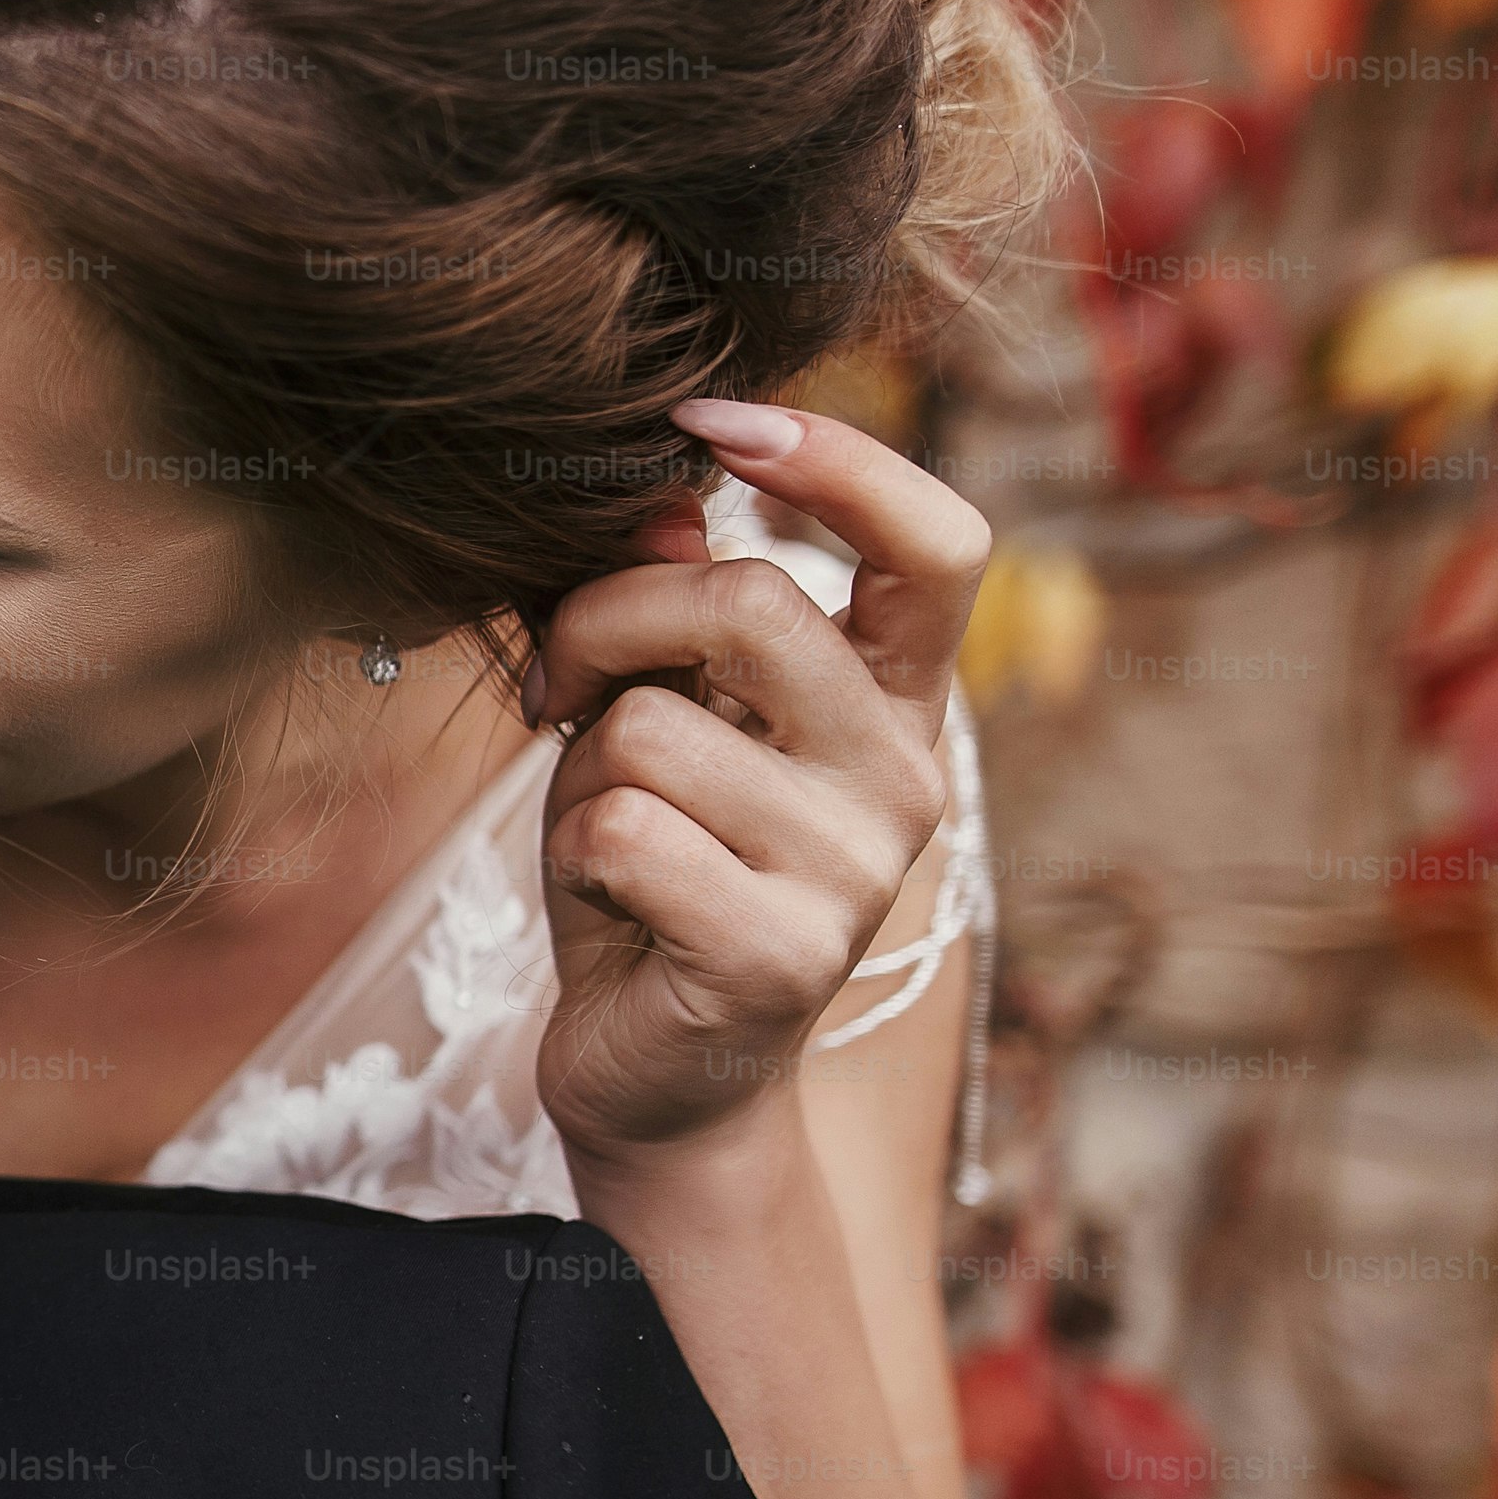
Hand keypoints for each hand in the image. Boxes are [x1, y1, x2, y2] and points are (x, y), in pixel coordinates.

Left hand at [527, 398, 987, 1174]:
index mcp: (892, 705)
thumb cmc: (654, 876)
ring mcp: (854, 873)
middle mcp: (902, 778)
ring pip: (653, 728)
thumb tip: (661, 504)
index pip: (937, 544)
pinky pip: (621, 832)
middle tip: (559, 681)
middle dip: (610, 618)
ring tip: (608, 832)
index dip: (840, 458)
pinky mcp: (780, 956)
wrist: (660, 1076)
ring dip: (580, 771)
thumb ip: (670, 617)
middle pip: (751, 605)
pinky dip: (573, 854)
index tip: (717, 422)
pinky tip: (609, 905)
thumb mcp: (658, 722)